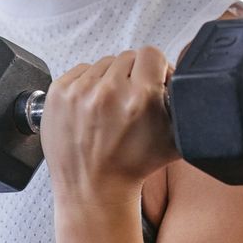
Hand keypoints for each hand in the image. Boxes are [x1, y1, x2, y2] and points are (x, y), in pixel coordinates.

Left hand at [41, 47, 179, 205]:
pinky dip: (86, 85)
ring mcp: (78, 92)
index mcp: (139, 97)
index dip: (155, 67)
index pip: (151, 54)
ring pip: (102, 64)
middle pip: (126, 58)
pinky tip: (90, 108)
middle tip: (129, 100)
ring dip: (108, 80)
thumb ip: (183, 102)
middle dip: (132, 76)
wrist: (93, 188)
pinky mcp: (58, 94)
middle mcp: (107, 91)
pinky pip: (79, 72)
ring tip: (108, 108)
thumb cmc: (131, 166)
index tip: (151, 80)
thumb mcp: (174, 136)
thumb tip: (185, 79)